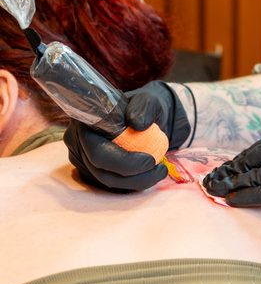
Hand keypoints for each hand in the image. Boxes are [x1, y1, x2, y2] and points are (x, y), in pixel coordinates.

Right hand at [64, 81, 190, 190]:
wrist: (141, 115)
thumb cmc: (142, 107)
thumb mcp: (149, 100)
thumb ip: (144, 107)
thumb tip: (138, 124)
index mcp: (85, 121)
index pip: (97, 150)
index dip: (123, 161)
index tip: (150, 160)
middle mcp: (77, 141)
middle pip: (100, 170)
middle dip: (133, 177)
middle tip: (160, 170)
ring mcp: (82, 158)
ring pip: (106, 180)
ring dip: (135, 182)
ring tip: (159, 171)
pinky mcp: (91, 170)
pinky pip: (110, 183)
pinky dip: (131, 182)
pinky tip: (149, 174)